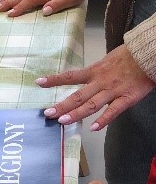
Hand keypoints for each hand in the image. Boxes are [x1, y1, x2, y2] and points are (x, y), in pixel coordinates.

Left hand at [36, 44, 154, 129]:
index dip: (54, 80)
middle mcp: (100, 82)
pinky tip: (94, 128)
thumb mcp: (107, 60)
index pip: (70, 76)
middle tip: (48, 113)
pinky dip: (104, 120)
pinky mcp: (126, 98)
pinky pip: (114, 111)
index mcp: (94, 71)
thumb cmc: (128, 56)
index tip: (38, 82)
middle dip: (62, 105)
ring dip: (76, 114)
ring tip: (63, 121)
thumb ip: (95, 72)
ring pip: (91, 105)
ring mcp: (112, 91)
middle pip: (78, 95)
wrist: (148, 55)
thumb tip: (84, 78)